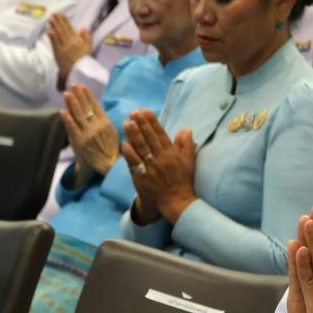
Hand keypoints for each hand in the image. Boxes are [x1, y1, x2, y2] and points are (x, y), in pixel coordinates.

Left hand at [47, 14, 91, 86]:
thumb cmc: (84, 61)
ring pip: (59, 35)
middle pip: (63, 30)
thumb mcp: (89, 48)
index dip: (66, 21)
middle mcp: (71, 43)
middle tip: (53, 14)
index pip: (70, 29)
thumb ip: (86, 37)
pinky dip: (52, 38)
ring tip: (50, 19)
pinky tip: (49, 31)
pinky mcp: (59, 54)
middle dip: (58, 21)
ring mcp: (64, 49)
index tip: (62, 14)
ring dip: (54, 26)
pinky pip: (55, 45)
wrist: (79, 73)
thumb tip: (83, 28)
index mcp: (77, 41)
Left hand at [58, 85, 118, 177]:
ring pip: (79, 115)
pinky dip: (67, 119)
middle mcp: (97, 126)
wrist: (108, 165)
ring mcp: (88, 134)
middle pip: (86, 107)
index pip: (95, 105)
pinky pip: (72, 128)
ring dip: (72, 103)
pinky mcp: (81, 142)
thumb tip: (96, 107)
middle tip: (73, 85)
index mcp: (106, 122)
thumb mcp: (111, 132)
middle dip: (79, 95)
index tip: (83, 86)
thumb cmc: (109, 149)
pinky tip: (62, 111)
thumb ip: (103, 120)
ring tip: (66, 93)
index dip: (88, 95)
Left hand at [122, 110, 197, 224]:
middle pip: (149, 138)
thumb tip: (186, 129)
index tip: (146, 111)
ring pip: (141, 148)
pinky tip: (124, 143)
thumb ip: (186, 145)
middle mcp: (161, 159)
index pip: (160, 134)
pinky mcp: (142, 177)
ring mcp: (151, 168)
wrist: (176, 201)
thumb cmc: (183, 181)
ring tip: (127, 122)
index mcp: (171, 154)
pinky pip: (134, 163)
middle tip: (134, 112)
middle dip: (141, 124)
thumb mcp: (189, 162)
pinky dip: (129, 153)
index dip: (152, 122)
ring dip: (133, 135)